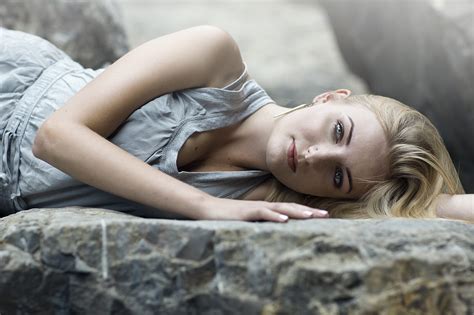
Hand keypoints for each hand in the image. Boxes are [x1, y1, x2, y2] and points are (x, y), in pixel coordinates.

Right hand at [197, 196, 328, 222]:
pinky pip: (262, 213)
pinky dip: (274, 216)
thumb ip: (260, 226)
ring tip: (312, 216)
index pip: (290, 210)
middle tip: (327, 216)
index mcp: (266, 210)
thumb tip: (276, 234)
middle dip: (309, 211)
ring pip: (280, 209)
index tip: (324, 217)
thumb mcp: (247, 223)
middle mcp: (263, 207)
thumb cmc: (227, 217)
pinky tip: (285, 220)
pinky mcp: (245, 213)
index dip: (307, 212)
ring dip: (296, 212)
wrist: (207, 208)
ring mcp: (254, 209)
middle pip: (290, 207)